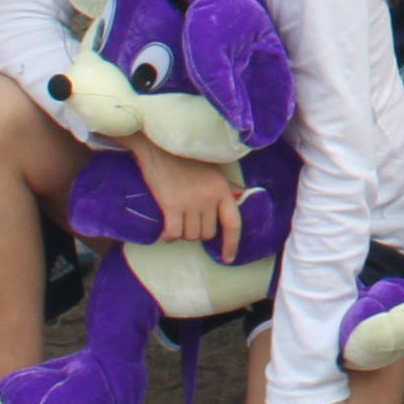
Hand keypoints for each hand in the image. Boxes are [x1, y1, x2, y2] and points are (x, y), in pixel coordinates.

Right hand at [129, 135, 247, 262]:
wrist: (160, 145)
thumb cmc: (187, 158)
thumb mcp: (214, 170)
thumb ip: (227, 186)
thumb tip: (243, 194)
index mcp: (222, 190)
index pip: (233, 224)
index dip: (232, 244)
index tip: (228, 258)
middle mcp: (209, 198)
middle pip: (207, 234)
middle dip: (198, 231)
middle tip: (188, 218)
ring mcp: (190, 202)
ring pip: (190, 235)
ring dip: (182, 232)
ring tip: (176, 218)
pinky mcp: (171, 205)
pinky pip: (173, 233)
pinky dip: (168, 236)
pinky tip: (164, 230)